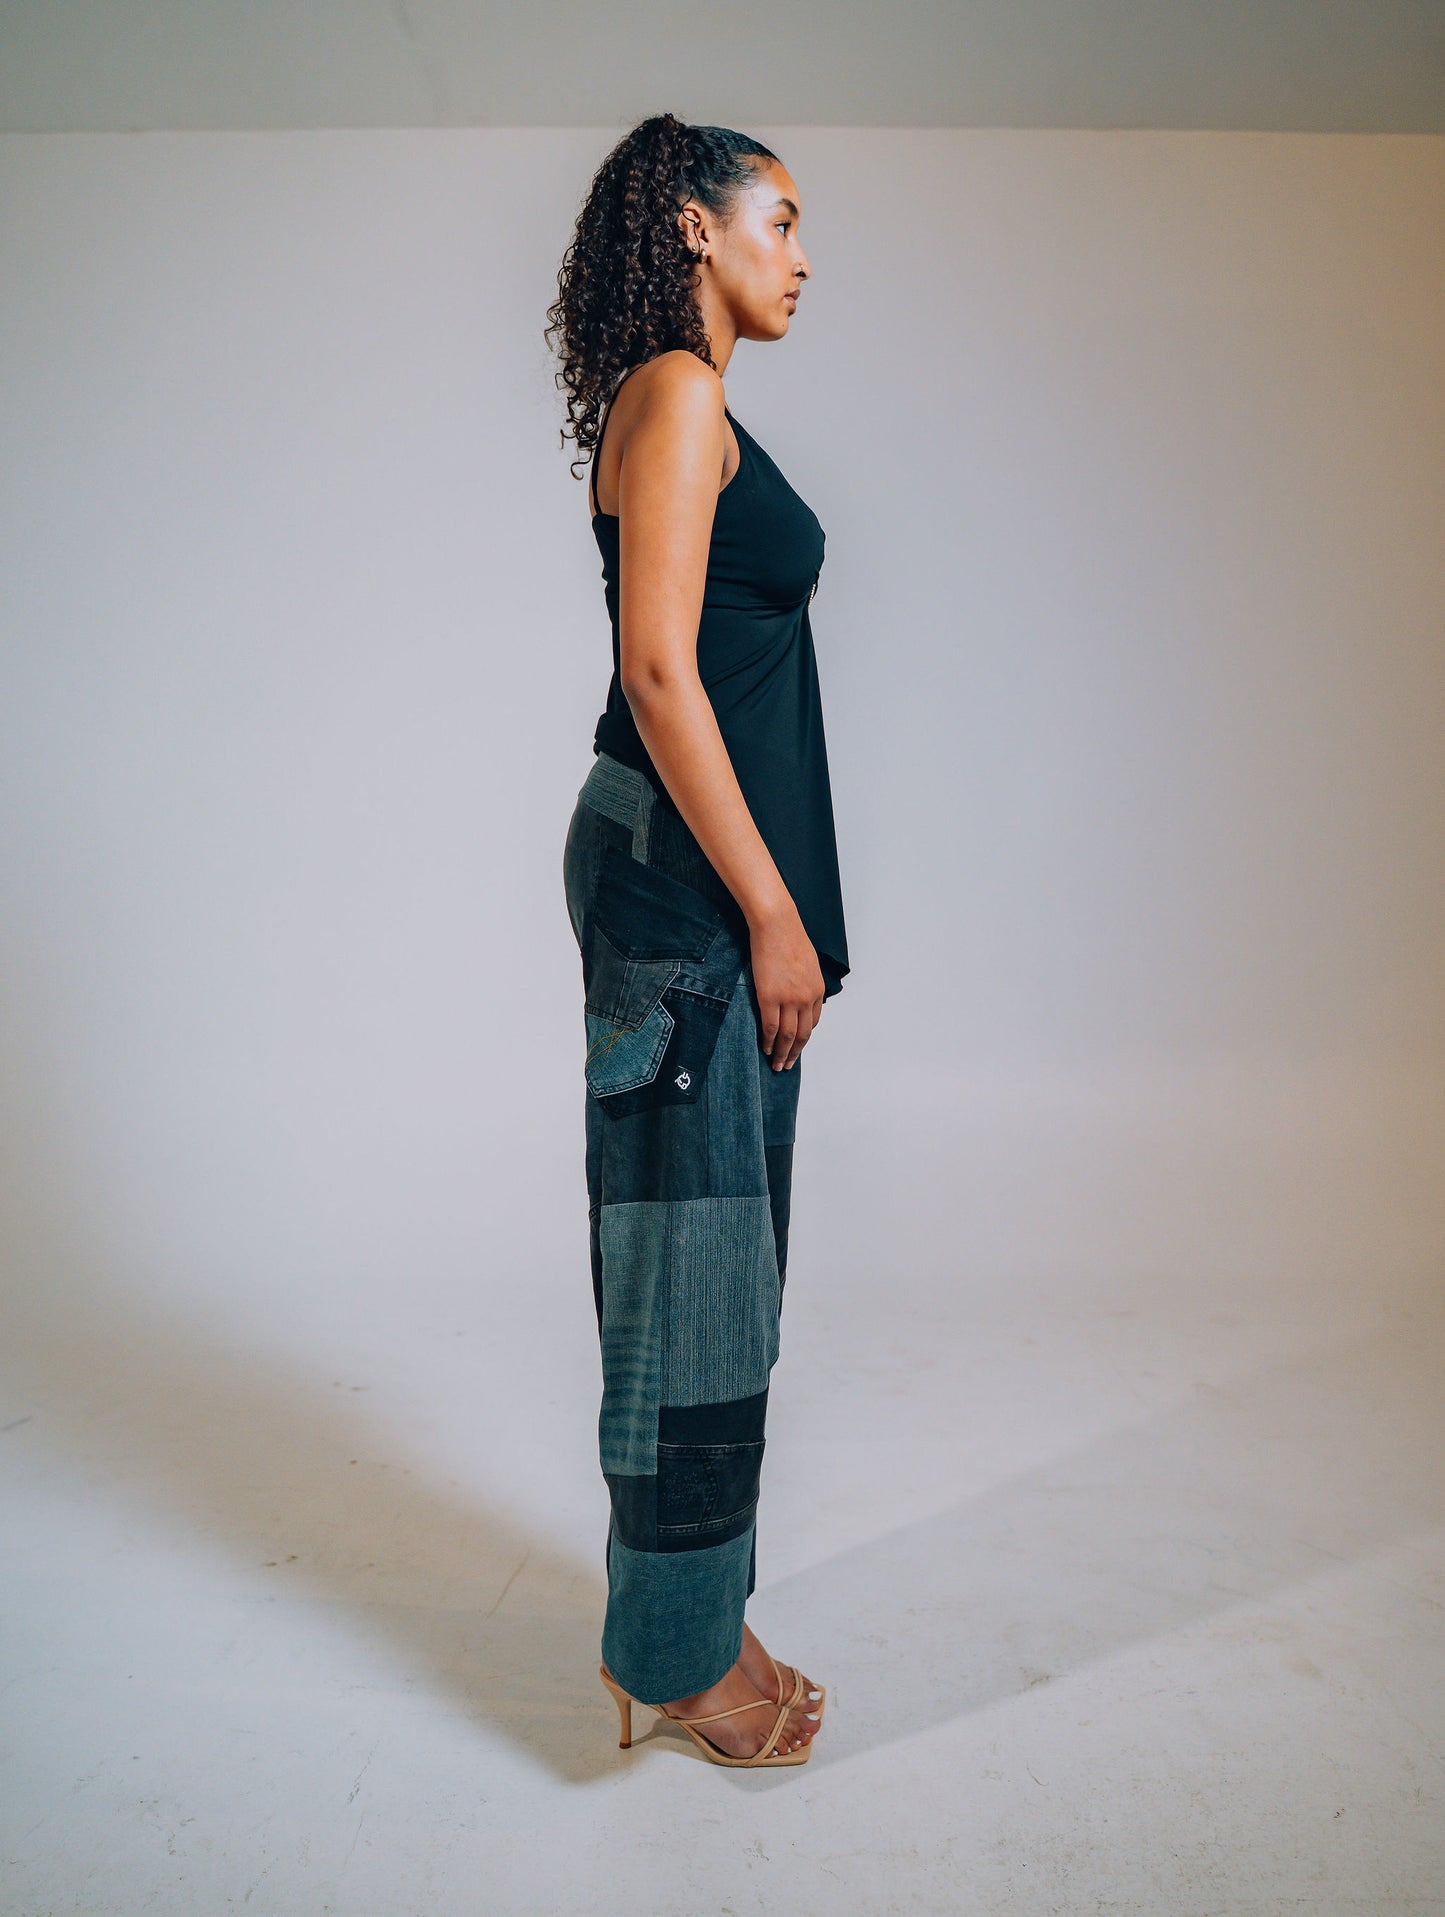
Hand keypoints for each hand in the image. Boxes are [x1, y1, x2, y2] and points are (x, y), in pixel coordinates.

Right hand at [747, 903, 824, 1070]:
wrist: (776, 925)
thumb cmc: (788, 937)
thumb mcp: (807, 962)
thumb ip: (805, 981)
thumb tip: (799, 992)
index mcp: (817, 990)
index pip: (812, 1022)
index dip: (803, 1037)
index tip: (796, 1045)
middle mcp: (806, 998)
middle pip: (802, 1034)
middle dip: (795, 1053)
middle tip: (788, 1065)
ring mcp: (789, 999)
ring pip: (787, 1036)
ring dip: (783, 1054)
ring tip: (777, 1065)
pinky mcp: (769, 997)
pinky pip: (770, 1027)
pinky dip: (769, 1042)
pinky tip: (766, 1049)